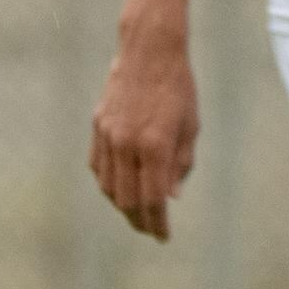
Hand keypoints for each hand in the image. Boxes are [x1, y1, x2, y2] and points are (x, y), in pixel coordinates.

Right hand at [88, 27, 197, 240]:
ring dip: (122, 206)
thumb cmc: (178, 88)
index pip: (153, 199)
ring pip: (109, 186)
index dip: (158, 223)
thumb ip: (180, 165)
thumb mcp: (191, 127)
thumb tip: (170, 197)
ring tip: (137, 215)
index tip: (164, 237)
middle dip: (140, 221)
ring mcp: (108, 135)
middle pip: (127, 199)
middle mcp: (127, 144)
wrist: (149, 52)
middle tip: (151, 231)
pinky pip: (98, 167)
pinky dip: (108, 184)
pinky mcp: (97, 126)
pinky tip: (119, 191)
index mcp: (155, 146)